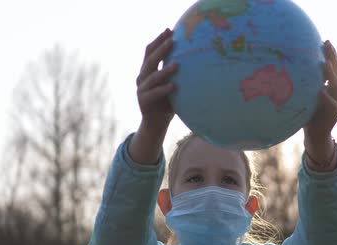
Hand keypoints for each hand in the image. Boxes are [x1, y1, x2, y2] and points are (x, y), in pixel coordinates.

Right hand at [130, 28, 178, 164]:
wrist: (156, 124)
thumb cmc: (167, 101)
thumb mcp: (171, 83)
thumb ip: (175, 72)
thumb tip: (195, 57)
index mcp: (147, 71)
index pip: (150, 51)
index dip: (158, 40)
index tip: (169, 30)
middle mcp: (142, 78)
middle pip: (150, 60)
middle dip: (161, 49)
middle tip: (172, 41)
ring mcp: (141, 90)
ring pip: (152, 77)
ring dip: (165, 70)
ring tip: (177, 64)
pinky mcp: (144, 102)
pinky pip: (154, 94)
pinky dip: (163, 90)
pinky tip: (174, 86)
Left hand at [303, 40, 336, 170]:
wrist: (315, 135)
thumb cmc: (309, 112)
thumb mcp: (308, 94)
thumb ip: (307, 81)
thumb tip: (291, 65)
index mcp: (335, 86)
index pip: (335, 66)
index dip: (332, 54)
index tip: (325, 41)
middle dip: (334, 58)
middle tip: (327, 45)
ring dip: (332, 74)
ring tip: (325, 63)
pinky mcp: (335, 114)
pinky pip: (332, 104)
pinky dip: (327, 98)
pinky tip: (321, 90)